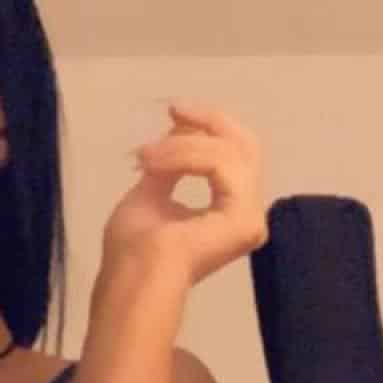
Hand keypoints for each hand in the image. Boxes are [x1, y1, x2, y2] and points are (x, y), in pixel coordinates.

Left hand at [101, 101, 269, 289]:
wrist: (132, 273)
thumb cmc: (134, 248)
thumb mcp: (150, 191)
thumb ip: (171, 164)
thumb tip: (176, 133)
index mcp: (228, 212)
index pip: (234, 155)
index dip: (207, 126)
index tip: (173, 112)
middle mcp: (246, 215)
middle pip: (245, 145)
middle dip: (208, 121)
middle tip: (175, 109)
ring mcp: (250, 219)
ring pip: (229, 151)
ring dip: (182, 144)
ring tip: (146, 158)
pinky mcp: (246, 218)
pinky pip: (222, 164)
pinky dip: (186, 155)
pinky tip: (156, 165)